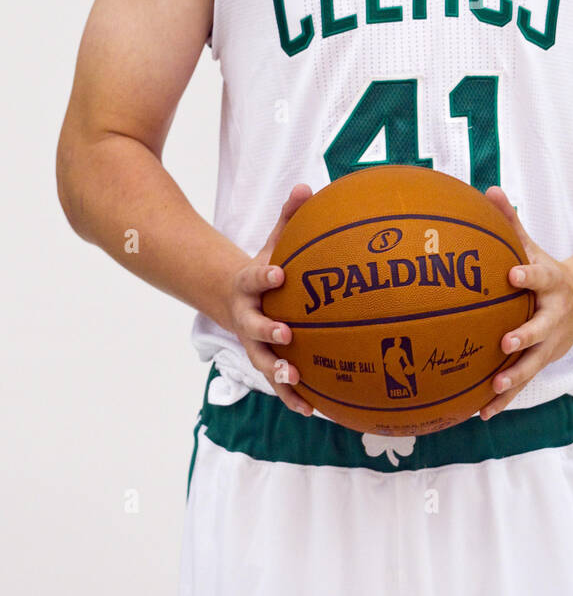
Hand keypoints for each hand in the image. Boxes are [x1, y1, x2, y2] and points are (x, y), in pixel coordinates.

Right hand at [227, 183, 314, 415]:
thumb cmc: (267, 267)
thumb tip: (308, 185)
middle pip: (255, 327)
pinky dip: (294, 396)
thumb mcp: (273, 241)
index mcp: (249, 285)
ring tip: (297, 380)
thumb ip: (290, 217)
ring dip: (279, 374)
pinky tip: (315, 409)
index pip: (255, 278)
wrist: (234, 299)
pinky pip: (280, 383)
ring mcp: (255, 344)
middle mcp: (248, 318)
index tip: (279, 274)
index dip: (265, 277)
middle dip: (269, 331)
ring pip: (264, 362)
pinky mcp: (267, 362)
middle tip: (287, 334)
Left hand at [478, 186, 572, 418]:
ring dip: (514, 378)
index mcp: (552, 284)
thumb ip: (511, 223)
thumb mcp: (533, 247)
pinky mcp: (544, 361)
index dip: (527, 274)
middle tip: (505, 343)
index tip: (512, 272)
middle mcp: (554, 317)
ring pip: (533, 364)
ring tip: (494, 387)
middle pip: (540, 328)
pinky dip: (504, 399)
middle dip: (524, 337)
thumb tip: (488, 190)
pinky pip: (523, 383)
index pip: (539, 276)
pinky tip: (482, 414)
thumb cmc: (548, 271)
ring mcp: (551, 343)